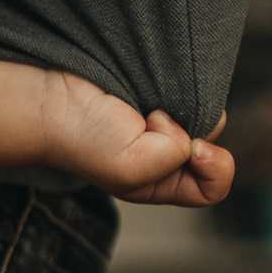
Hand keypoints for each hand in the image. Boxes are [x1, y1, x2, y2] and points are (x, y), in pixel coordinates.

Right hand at [39, 73, 233, 206]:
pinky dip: (182, 86)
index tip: (192, 149)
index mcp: (162, 185)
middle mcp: (167, 156)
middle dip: (194, 133)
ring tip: (149, 106)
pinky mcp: (162, 95)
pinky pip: (194, 89)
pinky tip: (153, 91)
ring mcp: (165, 124)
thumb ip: (179, 155)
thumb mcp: (133, 171)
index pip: (213, 187)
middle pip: (214, 146)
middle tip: (154, 124)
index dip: (214, 168)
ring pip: (207, 115)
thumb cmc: (85, 142)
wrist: (56, 101)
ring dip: (186, 106)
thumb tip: (190, 127)